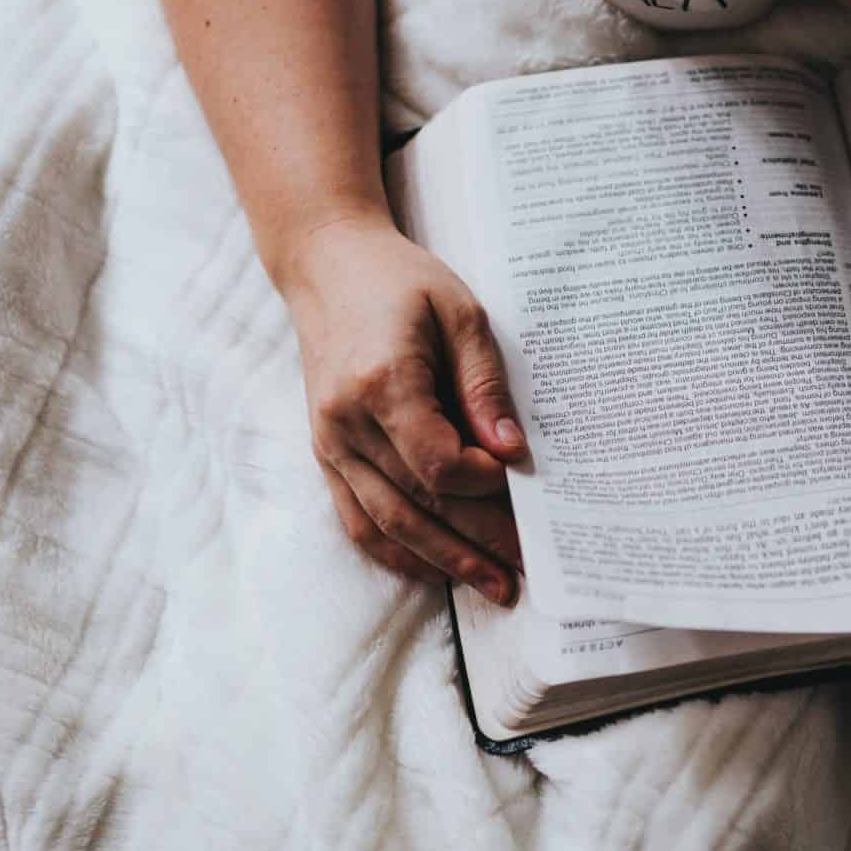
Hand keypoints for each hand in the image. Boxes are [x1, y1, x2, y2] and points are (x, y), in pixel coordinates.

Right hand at [281, 216, 527, 602]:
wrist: (327, 265)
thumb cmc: (400, 281)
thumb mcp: (459, 312)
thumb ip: (484, 383)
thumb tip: (511, 450)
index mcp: (381, 383)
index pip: (436, 463)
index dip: (482, 483)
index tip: (518, 480)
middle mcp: (346, 423)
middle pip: (416, 504)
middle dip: (476, 543)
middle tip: (524, 571)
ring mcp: (329, 443)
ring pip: (387, 524)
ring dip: (442, 561)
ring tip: (492, 585)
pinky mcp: (325, 453)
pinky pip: (357, 518)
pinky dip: (396, 552)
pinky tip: (435, 570)